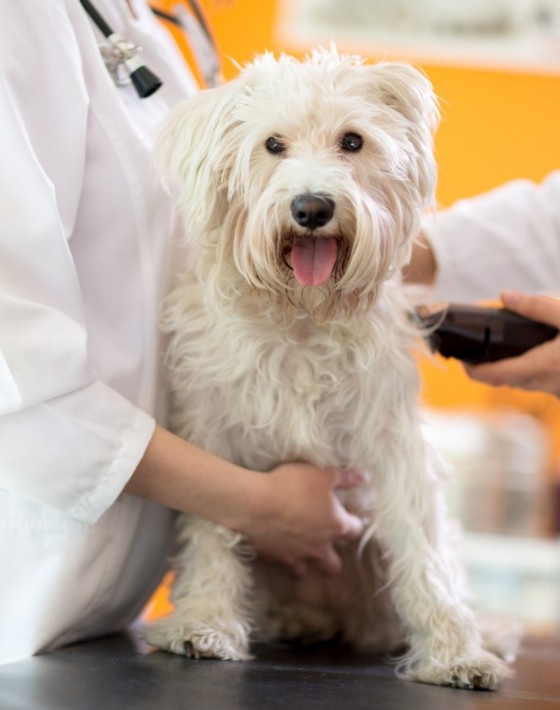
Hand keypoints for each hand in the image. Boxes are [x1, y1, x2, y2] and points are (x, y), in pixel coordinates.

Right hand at [238, 463, 364, 575]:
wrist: (255, 503)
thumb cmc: (291, 485)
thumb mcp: (322, 473)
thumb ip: (345, 478)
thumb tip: (364, 477)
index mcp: (336, 524)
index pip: (355, 530)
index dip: (355, 524)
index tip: (352, 519)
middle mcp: (320, 546)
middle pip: (334, 563)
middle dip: (333, 556)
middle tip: (326, 542)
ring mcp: (298, 555)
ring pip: (309, 571)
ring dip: (308, 563)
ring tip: (303, 551)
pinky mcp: (278, 559)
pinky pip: (285, 567)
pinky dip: (285, 561)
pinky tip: (281, 550)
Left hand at [464, 290, 559, 396]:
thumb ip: (536, 307)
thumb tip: (506, 296)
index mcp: (540, 366)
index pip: (494, 375)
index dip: (473, 370)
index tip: (462, 360)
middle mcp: (544, 383)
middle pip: (504, 380)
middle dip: (488, 368)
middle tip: (478, 350)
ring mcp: (555, 390)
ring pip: (522, 383)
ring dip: (510, 370)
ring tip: (502, 350)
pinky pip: (539, 383)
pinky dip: (529, 371)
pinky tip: (534, 355)